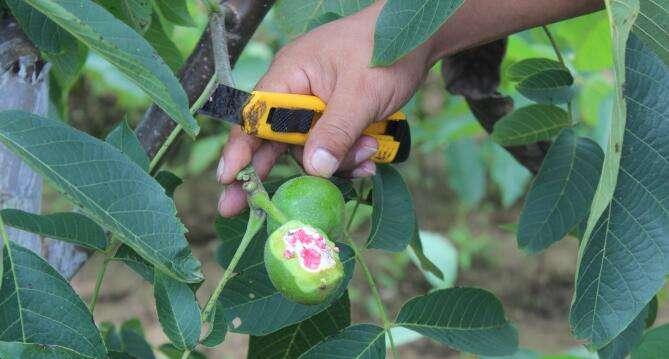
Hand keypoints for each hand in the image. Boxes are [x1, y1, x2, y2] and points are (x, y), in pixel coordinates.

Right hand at [216, 2, 434, 216]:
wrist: (418, 40)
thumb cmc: (384, 51)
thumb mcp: (360, 94)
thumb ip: (335, 132)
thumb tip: (313, 170)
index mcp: (290, 75)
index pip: (255, 116)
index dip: (239, 149)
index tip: (227, 179)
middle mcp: (296, 92)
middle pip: (272, 139)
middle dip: (264, 173)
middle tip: (237, 209)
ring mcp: (316, 107)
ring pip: (310, 149)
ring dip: (338, 162)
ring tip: (369, 156)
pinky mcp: (335, 117)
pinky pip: (332, 147)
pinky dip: (349, 157)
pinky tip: (371, 161)